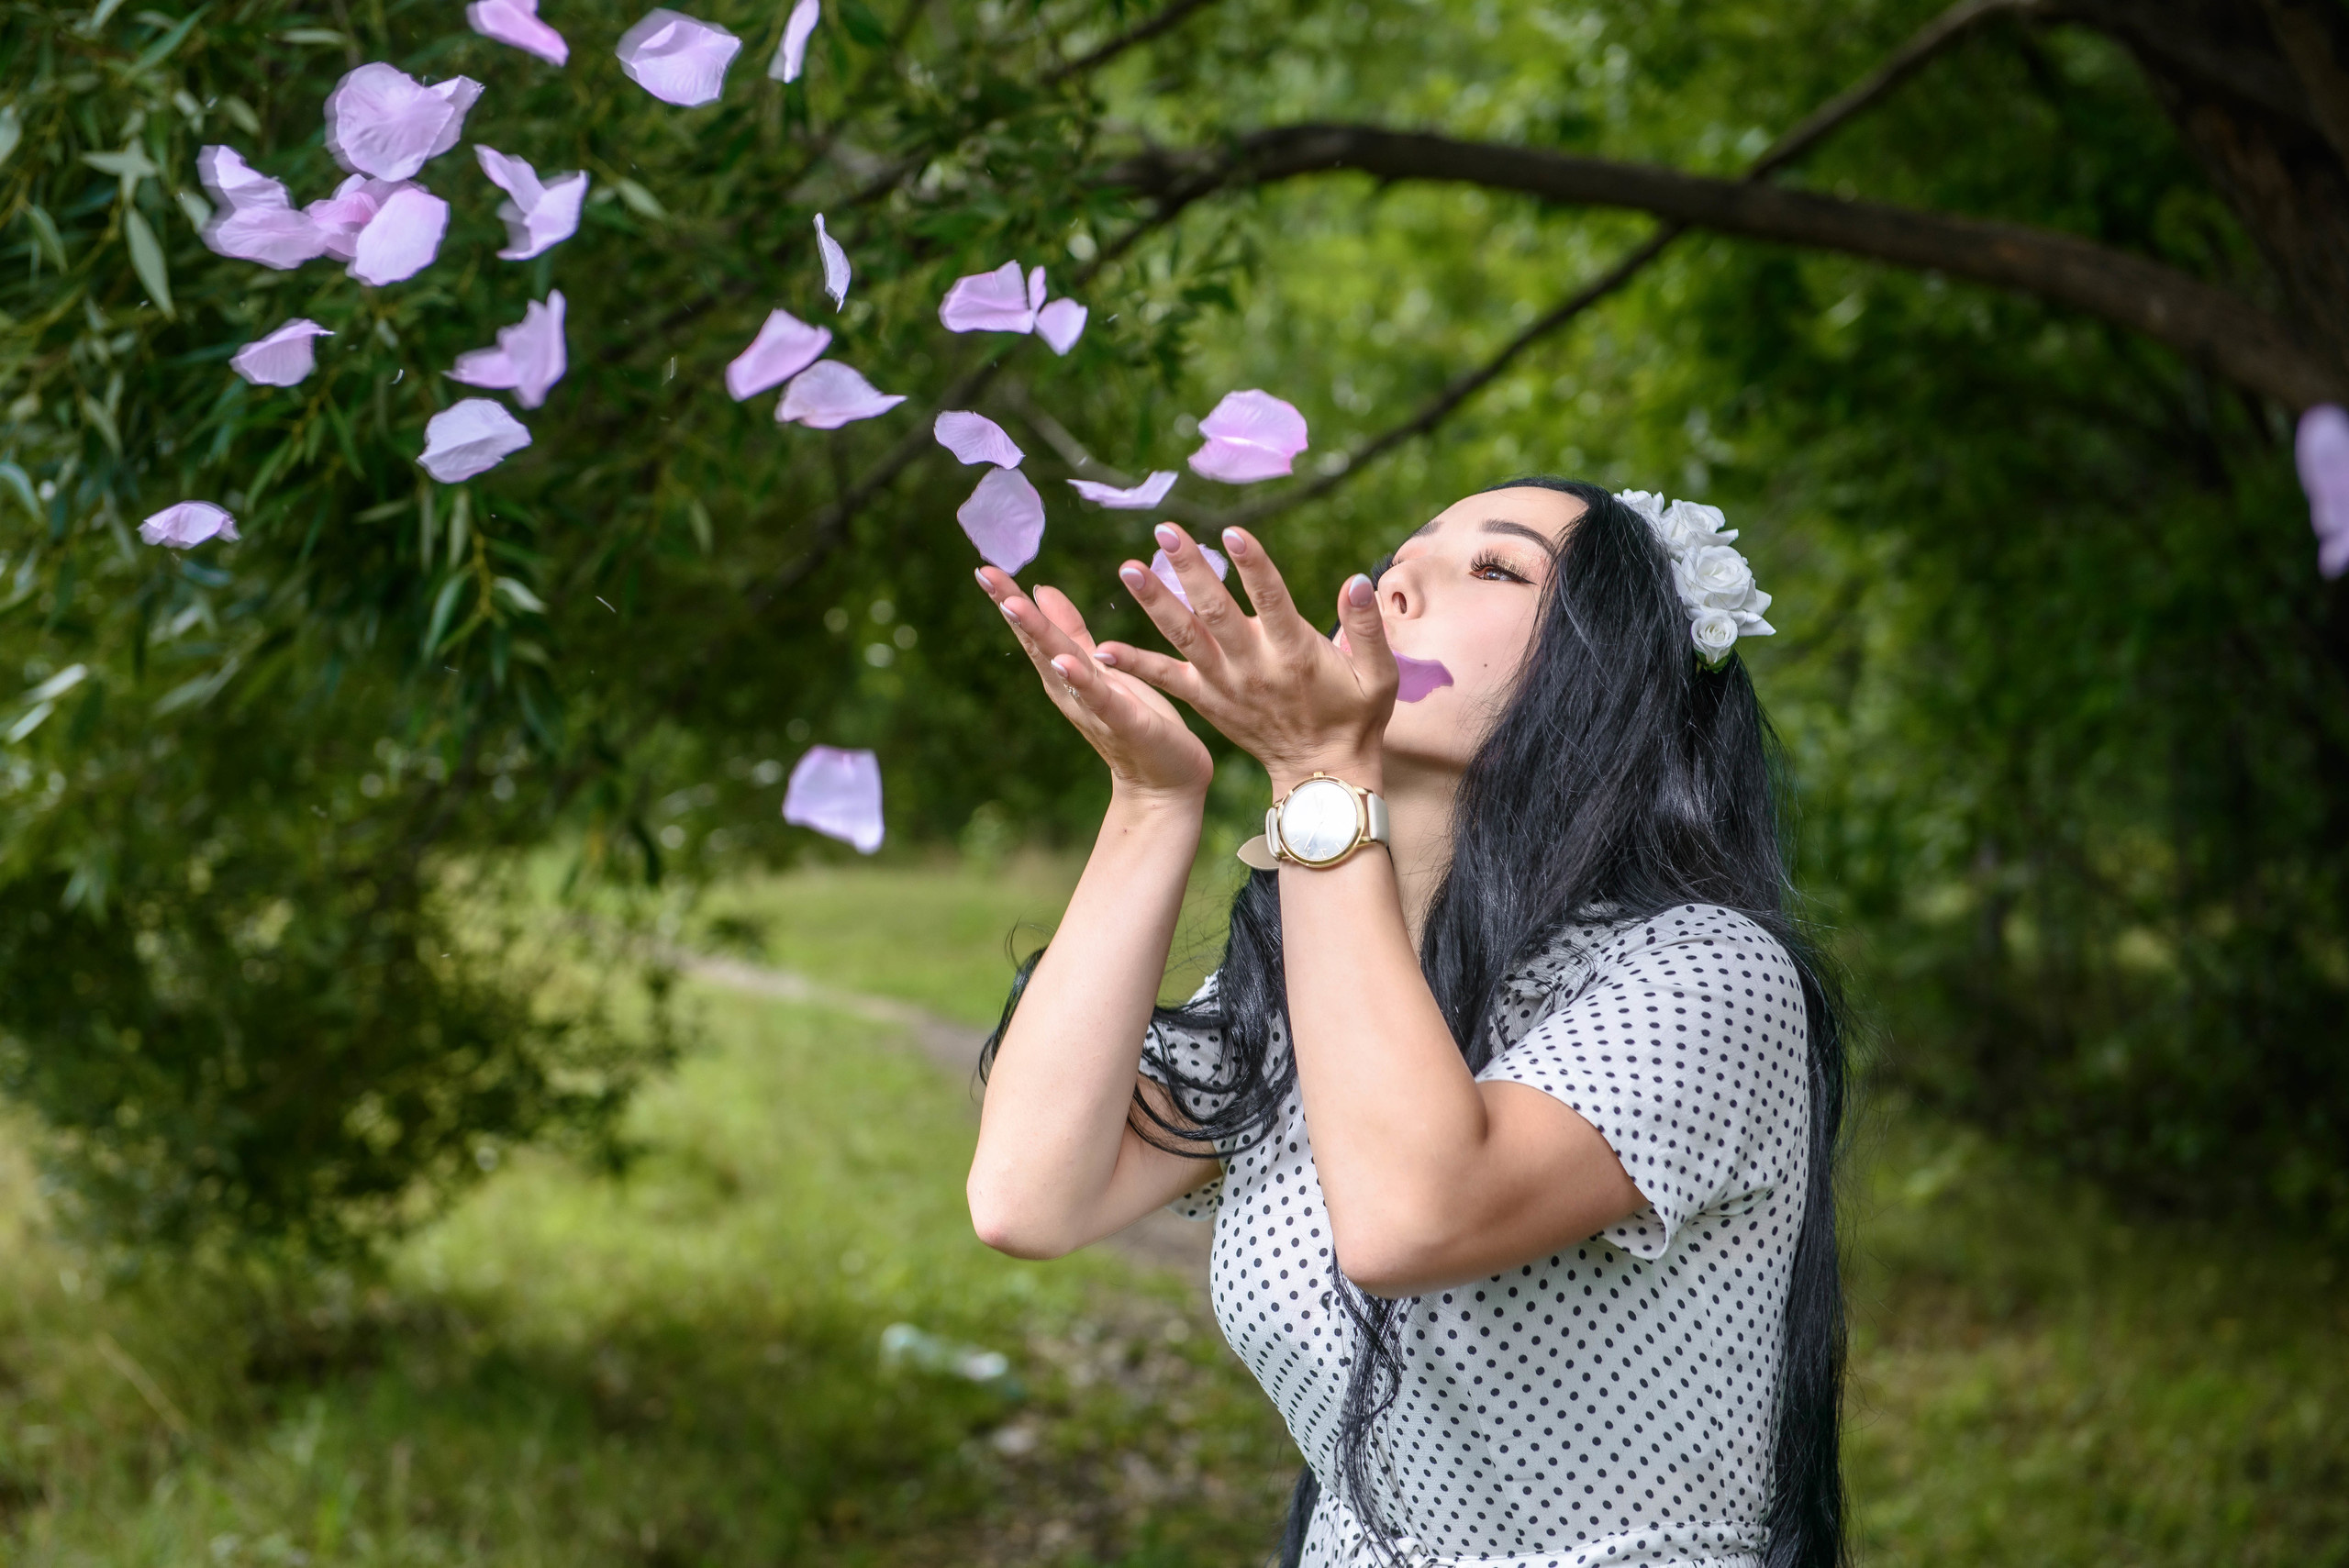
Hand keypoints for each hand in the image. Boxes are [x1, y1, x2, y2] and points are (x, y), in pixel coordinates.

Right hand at [976, 566, 1215, 803]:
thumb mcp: (1103, 667)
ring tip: (1015, 606)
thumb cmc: (1136, 721)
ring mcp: (1097, 709)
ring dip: (1039, 637)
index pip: (1036, 631)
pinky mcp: (1127, 725)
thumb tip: (1040, 589)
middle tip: (987, 576)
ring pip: (1062, 667)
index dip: (1011, 599)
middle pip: (1040, 644)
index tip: (985, 569)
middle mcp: (1073, 691)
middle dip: (1014, 610)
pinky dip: (1082, 682)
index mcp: (1069, 673)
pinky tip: (1065, 662)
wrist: (1164, 783)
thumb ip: (1072, 632)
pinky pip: (1102, 700)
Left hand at [1094, 523, 1395, 794]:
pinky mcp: (1206, 700)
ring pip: (1185, 638)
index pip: (1272, 600)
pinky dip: (1135, 665)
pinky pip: (1167, 680)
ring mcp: (1225, 685)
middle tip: (1165, 531)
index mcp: (1295, 653)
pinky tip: (1102, 648)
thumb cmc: (1355, 717)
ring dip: (1155, 603)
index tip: (1232, 531)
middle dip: (1190, 571)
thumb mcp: (1379, 676)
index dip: (1254, 566)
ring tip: (1128, 569)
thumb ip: (1367, 628)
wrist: (1322, 775)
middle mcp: (1254, 667)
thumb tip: (1356, 581)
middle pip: (1217, 613)